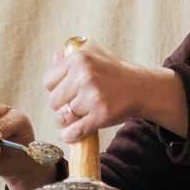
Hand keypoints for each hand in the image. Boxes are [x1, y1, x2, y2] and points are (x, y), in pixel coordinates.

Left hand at [42, 40, 185, 142]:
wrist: (141, 88)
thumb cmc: (114, 72)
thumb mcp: (94, 54)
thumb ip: (72, 56)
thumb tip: (54, 56)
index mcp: (79, 58)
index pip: (48, 81)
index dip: (54, 90)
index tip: (64, 94)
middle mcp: (85, 75)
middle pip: (54, 101)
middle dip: (61, 107)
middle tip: (72, 107)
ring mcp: (93, 96)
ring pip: (64, 117)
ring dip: (67, 122)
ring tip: (76, 118)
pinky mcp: (101, 114)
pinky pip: (75, 131)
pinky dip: (70, 136)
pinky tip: (71, 134)